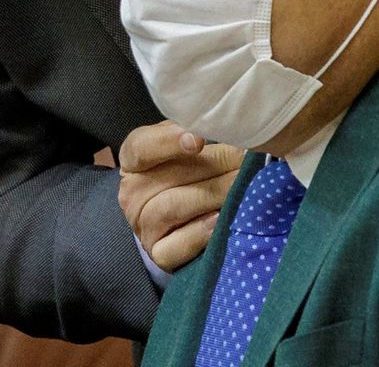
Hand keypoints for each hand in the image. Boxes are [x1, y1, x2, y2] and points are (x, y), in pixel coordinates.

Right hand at [118, 120, 242, 272]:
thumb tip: (224, 125)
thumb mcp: (182, 147)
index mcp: (134, 161)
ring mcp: (143, 226)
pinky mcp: (159, 253)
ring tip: (242, 184)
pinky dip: (200, 233)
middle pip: (170, 176)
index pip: (141, 147)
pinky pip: (177, 245)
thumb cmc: (186, 174)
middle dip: (214, 165)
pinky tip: (219, 219)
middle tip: (246, 158)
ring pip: (173, 206)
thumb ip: (193, 132)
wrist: (181, 220)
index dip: (168, 141)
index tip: (198, 139)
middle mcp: (132, 194)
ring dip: (213, 194)